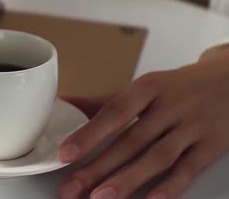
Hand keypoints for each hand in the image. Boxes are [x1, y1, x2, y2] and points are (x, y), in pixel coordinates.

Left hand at [58, 50, 228, 198]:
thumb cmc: (180, 87)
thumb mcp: (146, 86)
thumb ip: (106, 100)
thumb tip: (65, 102)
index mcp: (148, 88)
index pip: (114, 112)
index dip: (88, 134)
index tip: (65, 154)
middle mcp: (170, 107)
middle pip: (130, 141)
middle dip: (97, 167)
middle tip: (72, 187)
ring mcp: (192, 127)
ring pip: (157, 157)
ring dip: (127, 179)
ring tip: (101, 197)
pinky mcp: (210, 146)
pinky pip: (188, 169)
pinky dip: (169, 186)